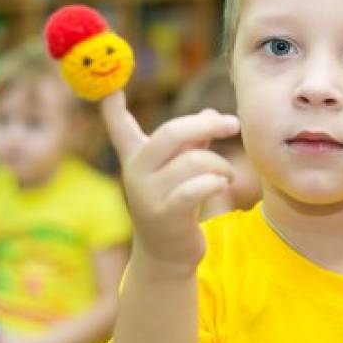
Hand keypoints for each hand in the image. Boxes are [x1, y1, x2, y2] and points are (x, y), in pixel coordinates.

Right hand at [101, 93, 238, 273]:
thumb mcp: (179, 170)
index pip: (119, 127)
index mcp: (136, 157)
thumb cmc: (175, 204)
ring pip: (195, 161)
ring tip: (228, 174)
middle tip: (232, 124)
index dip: (112, 107)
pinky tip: (222, 185)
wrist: (166, 255)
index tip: (109, 88)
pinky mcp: (166, 216)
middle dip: (207, 124)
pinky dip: (216, 182)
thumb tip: (211, 113)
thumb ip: (192, 142)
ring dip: (221, 165)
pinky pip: (197, 188)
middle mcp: (136, 173)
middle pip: (172, 132)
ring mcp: (148, 195)